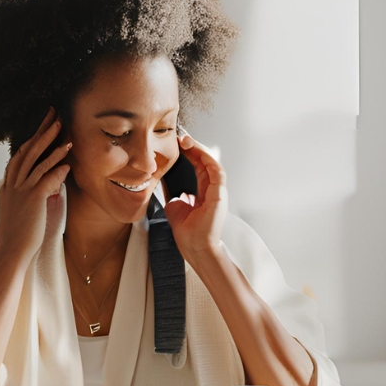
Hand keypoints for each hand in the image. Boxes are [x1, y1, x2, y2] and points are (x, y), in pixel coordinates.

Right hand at [0, 108, 71, 266]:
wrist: (11, 253)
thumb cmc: (17, 238)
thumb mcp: (21, 213)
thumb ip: (33, 197)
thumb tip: (49, 188)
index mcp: (9, 187)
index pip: (19, 157)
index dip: (30, 140)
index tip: (41, 127)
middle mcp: (13, 185)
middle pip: (27, 151)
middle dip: (41, 132)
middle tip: (53, 115)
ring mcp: (21, 191)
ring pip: (36, 161)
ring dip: (51, 144)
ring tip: (63, 130)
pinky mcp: (33, 200)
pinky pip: (46, 179)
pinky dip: (57, 168)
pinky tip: (68, 161)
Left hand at [164, 130, 226, 261]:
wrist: (195, 248)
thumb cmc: (188, 233)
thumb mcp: (175, 206)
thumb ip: (174, 193)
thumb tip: (165, 182)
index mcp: (203, 194)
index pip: (197, 168)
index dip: (189, 155)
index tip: (177, 145)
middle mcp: (212, 191)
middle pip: (204, 162)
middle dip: (192, 148)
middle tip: (180, 137)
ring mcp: (218, 192)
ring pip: (211, 163)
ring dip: (200, 150)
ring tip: (186, 140)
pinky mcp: (220, 194)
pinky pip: (216, 171)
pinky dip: (207, 159)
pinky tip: (197, 150)